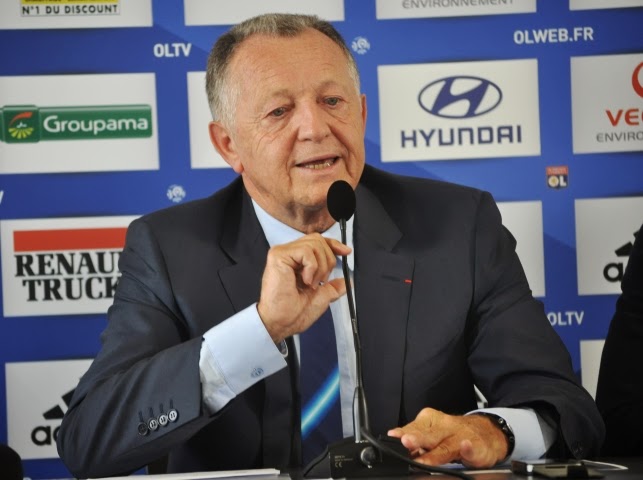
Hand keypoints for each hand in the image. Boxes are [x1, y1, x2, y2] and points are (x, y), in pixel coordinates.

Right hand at [257, 233, 350, 341]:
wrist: (282, 322)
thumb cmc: (294, 313)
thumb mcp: (321, 297)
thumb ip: (333, 287)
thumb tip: (347, 282)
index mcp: (296, 262)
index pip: (317, 242)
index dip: (333, 245)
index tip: (346, 252)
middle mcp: (288, 254)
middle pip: (318, 239)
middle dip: (328, 260)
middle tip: (321, 281)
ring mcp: (282, 253)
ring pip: (314, 243)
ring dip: (320, 267)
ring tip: (311, 283)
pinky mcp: (278, 255)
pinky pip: (306, 251)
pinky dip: (312, 267)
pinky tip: (305, 280)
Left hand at [387, 408, 508, 467]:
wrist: (487, 432)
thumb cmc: (454, 433)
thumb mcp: (433, 432)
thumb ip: (416, 439)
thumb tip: (395, 445)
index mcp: (431, 421)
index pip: (415, 428)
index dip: (404, 434)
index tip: (393, 437)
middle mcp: (445, 426)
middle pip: (428, 435)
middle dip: (416, 438)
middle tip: (405, 442)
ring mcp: (461, 435)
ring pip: (446, 446)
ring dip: (435, 453)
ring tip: (423, 460)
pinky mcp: (477, 447)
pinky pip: (471, 448)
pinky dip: (468, 448)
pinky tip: (465, 447)